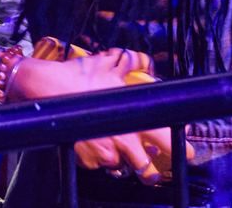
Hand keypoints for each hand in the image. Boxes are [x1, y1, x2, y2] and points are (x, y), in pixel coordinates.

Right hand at [12, 50, 171, 183]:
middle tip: (154, 171)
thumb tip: (141, 60)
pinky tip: (96, 146)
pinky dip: (100, 160)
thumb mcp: (107, 64)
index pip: (164, 137)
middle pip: (147, 168)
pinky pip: (99, 166)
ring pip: (122, 168)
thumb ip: (129, 63)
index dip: (180, 147)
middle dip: (153, 172)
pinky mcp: (86, 161)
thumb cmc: (76, 75)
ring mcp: (103, 153)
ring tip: (121, 155)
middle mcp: (121, 138)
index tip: (187, 151)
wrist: (44, 89)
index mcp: (131, 116)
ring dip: (124, 164)